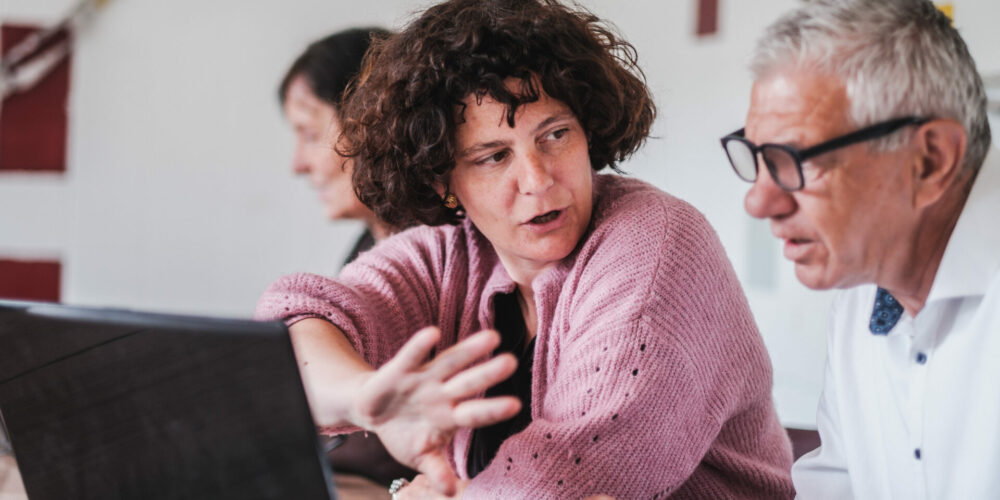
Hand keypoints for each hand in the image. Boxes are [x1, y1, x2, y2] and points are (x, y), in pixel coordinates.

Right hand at [354, 327, 519, 494]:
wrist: (372, 412)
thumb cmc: (404, 434)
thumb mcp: (420, 456)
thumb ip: (436, 470)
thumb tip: (451, 492)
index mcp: (450, 416)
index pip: (475, 413)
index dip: (493, 410)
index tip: (516, 405)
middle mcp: (442, 393)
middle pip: (468, 382)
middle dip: (488, 373)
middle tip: (512, 362)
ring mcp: (423, 378)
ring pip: (449, 362)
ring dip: (468, 350)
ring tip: (492, 338)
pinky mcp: (400, 369)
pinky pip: (411, 356)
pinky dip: (420, 345)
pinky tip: (433, 334)